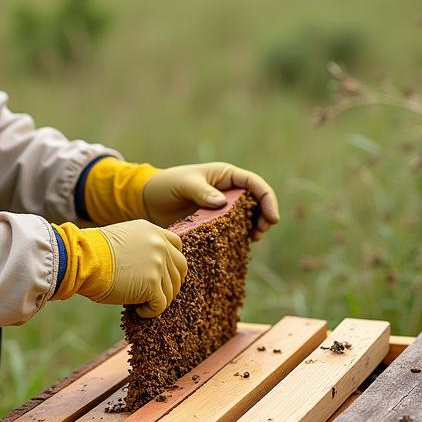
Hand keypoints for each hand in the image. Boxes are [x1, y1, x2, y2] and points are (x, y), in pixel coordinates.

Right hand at [96, 219, 186, 317]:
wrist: (82, 258)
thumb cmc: (93, 252)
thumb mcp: (122, 238)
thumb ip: (141, 247)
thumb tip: (148, 268)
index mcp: (153, 231)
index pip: (177, 247)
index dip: (172, 264)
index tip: (163, 275)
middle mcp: (160, 245)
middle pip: (180, 270)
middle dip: (171, 284)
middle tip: (156, 294)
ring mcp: (158, 263)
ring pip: (171, 290)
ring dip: (158, 300)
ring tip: (141, 304)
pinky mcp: (152, 283)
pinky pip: (161, 304)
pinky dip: (151, 312)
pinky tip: (139, 311)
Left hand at [142, 162, 279, 240]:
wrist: (149, 201)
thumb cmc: (167, 185)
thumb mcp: (184, 184)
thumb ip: (202, 192)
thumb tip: (222, 203)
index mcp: (226, 176)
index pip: (254, 184)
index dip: (267, 199)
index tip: (272, 218)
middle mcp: (228, 192)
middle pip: (257, 203)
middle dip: (264, 216)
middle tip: (260, 232)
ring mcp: (223, 209)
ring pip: (248, 218)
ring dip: (254, 228)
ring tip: (253, 239)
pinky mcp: (216, 224)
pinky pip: (234, 230)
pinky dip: (240, 237)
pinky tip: (240, 245)